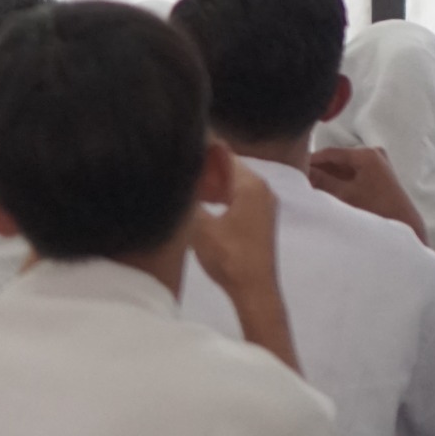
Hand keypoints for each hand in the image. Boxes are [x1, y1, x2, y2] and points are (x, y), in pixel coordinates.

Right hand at [190, 149, 300, 374]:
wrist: (255, 291)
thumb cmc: (229, 256)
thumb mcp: (199, 226)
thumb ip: (187, 198)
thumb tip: (171, 179)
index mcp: (250, 184)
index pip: (222, 152)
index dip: (199, 146)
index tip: (176, 145)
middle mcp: (262, 189)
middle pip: (228, 165)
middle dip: (202, 165)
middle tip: (174, 164)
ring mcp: (263, 204)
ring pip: (232, 181)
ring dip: (209, 181)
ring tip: (182, 182)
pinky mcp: (259, 218)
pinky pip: (237, 195)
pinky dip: (219, 194)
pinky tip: (198, 202)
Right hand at [306, 146, 428, 244]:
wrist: (405, 225)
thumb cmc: (376, 209)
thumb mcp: (344, 194)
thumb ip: (321, 180)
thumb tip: (301, 170)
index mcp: (366, 154)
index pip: (330, 152)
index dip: (310, 160)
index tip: (293, 168)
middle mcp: (373, 153)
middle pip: (337, 159)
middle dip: (319, 170)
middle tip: (300, 178)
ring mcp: (378, 163)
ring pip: (344, 167)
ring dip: (329, 175)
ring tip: (311, 185)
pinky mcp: (379, 174)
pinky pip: (353, 172)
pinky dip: (340, 180)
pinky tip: (327, 189)